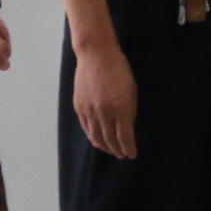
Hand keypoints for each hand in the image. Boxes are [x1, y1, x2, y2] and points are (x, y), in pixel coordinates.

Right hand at [72, 37, 139, 157]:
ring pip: (95, 136)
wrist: (96, 54)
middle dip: (117, 150)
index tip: (132, 154)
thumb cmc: (119, 69)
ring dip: (104, 146)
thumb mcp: (131, 89)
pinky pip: (85, 127)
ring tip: (109, 150)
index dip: (128, 148)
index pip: (124, 137)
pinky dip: (91, 135)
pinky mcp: (79, 106)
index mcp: (120, 108)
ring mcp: (89, 110)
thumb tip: (127, 128)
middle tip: (121, 155)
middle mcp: (103, 112)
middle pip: (109, 139)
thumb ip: (129, 110)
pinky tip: (96, 139)